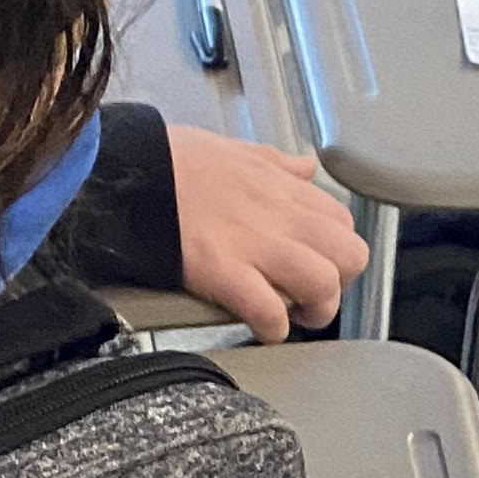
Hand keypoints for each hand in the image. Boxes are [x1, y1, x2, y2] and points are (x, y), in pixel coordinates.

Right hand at [166, 126, 366, 338]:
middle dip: (338, 283)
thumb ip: (278, 163)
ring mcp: (257, 246)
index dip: (336, 250)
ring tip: (291, 313)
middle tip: (311, 294)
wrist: (129, 176)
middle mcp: (281, 216)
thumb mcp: (236, 150)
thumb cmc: (174, 162)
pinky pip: (271, 312)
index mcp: (284, 187)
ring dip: (314, 309)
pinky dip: (273, 328)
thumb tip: (306, 167)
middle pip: (349, 257)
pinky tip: (262, 326)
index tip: (316, 262)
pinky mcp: (227, 273)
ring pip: (323, 285)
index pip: (344, 223)